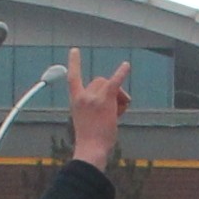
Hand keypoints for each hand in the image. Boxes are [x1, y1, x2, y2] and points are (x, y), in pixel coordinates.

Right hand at [63, 45, 134, 164]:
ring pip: (111, 85)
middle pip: (100, 81)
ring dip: (118, 97)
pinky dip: (121, 72)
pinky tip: (126, 65)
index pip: (72, 78)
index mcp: (75, 101)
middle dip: (110, 92)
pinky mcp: (105, 100)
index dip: (74, 63)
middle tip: (114, 111)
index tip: (75, 50)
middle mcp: (83, 96)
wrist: (91, 148)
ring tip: (118, 114)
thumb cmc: (90, 139)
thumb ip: (94, 105)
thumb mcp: (85, 119)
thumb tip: (116, 101)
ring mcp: (94, 97)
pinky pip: (115, 82)